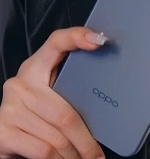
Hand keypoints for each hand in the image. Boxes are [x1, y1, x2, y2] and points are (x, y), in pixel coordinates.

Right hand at [0, 27, 106, 158]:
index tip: (100, 41)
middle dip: (86, 140)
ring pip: (56, 136)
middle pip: (65, 113)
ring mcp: (10, 107)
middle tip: (98, 155)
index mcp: (35, 67)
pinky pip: (42, 150)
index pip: (56, 42)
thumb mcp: (48, 96)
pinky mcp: (3, 131)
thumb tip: (105, 99)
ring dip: (74, 154)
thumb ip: (67, 89)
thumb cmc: (34, 116)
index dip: (77, 37)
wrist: (3, 137)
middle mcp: (21, 83)